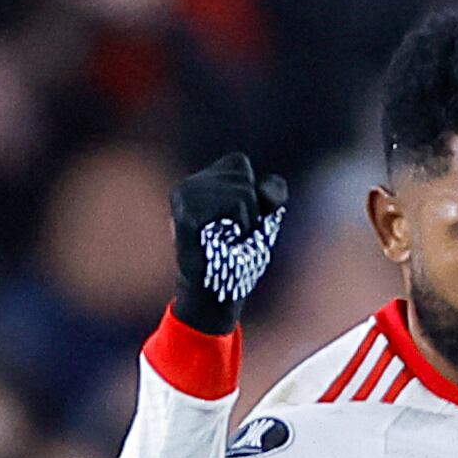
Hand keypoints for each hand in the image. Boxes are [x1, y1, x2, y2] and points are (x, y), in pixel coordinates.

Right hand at [167, 154, 289, 333]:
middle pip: (242, 175)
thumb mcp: (264, 215)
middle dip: (251, 208)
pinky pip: (235, 205)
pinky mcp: (187, 214)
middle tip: (232, 235)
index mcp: (198, 183)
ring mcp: (184, 199)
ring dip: (247, 221)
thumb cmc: (239, 256)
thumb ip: (273, 191)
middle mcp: (187, 186)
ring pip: (241, 192)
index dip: (252, 193)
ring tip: (228, 240)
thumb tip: (263, 193)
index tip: (239, 221)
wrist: (220, 293)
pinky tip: (222, 242)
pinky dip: (240, 227)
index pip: (239, 163)